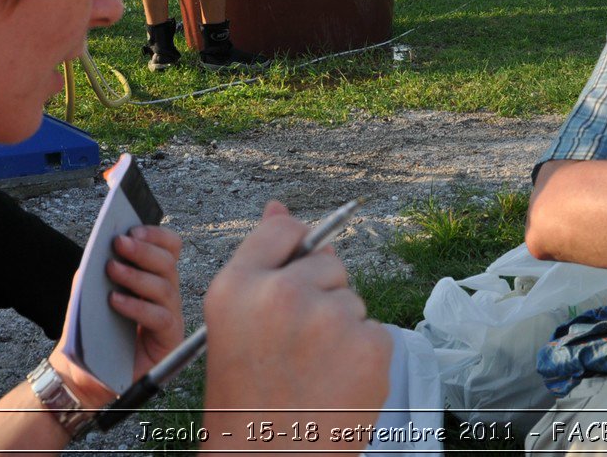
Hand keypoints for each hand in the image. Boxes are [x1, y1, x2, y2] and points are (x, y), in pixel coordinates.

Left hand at [50, 225, 183, 407]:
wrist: (83, 372)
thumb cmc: (92, 330)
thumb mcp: (91, 292)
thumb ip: (98, 268)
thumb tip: (102, 245)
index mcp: (153, 277)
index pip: (169, 248)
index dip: (156, 235)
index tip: (133, 229)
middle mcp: (167, 295)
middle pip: (168, 263)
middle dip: (144, 250)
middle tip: (120, 243)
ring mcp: (170, 317)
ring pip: (165, 287)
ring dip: (137, 275)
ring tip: (112, 269)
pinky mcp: (168, 340)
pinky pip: (160, 317)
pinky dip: (137, 306)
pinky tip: (115, 301)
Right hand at [201, 201, 390, 450]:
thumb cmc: (247, 398)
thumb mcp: (232, 323)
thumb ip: (261, 262)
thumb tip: (280, 206)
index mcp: (237, 286)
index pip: (283, 230)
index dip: (292, 255)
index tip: (291, 281)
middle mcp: (283, 294)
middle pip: (327, 262)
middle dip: (320, 296)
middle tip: (294, 346)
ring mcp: (331, 318)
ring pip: (353, 299)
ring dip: (342, 328)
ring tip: (313, 370)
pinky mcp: (371, 345)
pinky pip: (374, 329)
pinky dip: (363, 355)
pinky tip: (337, 383)